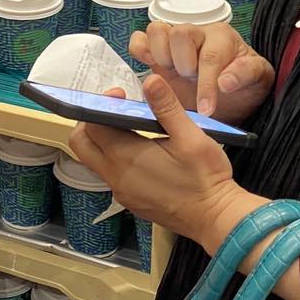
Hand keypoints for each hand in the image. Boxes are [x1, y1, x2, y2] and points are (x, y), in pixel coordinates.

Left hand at [68, 74, 238, 245]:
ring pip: (95, 161)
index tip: (122, 95)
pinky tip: (142, 151)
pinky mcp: (132, 201)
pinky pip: (111, 175)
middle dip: (90, 122)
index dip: (102, 104)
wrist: (217, 219)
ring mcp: (122, 192)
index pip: (92, 125)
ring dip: (104, 141)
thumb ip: (167, 107)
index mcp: (125, 157)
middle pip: (82, 145)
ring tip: (131, 127)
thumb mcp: (190, 136)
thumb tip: (151, 80)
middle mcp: (116, 176)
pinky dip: (116, 158)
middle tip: (116, 110)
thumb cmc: (206, 177)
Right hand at [129, 22, 274, 123]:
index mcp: (222, 37)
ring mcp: (173, 41)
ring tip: (173, 75)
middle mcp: (196, 33)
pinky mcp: (155, 52)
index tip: (207, 108)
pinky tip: (152, 67)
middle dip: (184, 64)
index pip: (210, 55)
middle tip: (191, 82)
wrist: (231, 96)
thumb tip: (225, 81)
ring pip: (156, 30)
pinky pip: (139, 39)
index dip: (207, 83)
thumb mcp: (258, 81)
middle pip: (180, 33)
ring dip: (162, 56)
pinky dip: (140, 50)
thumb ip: (247, 74)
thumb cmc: (244, 85)